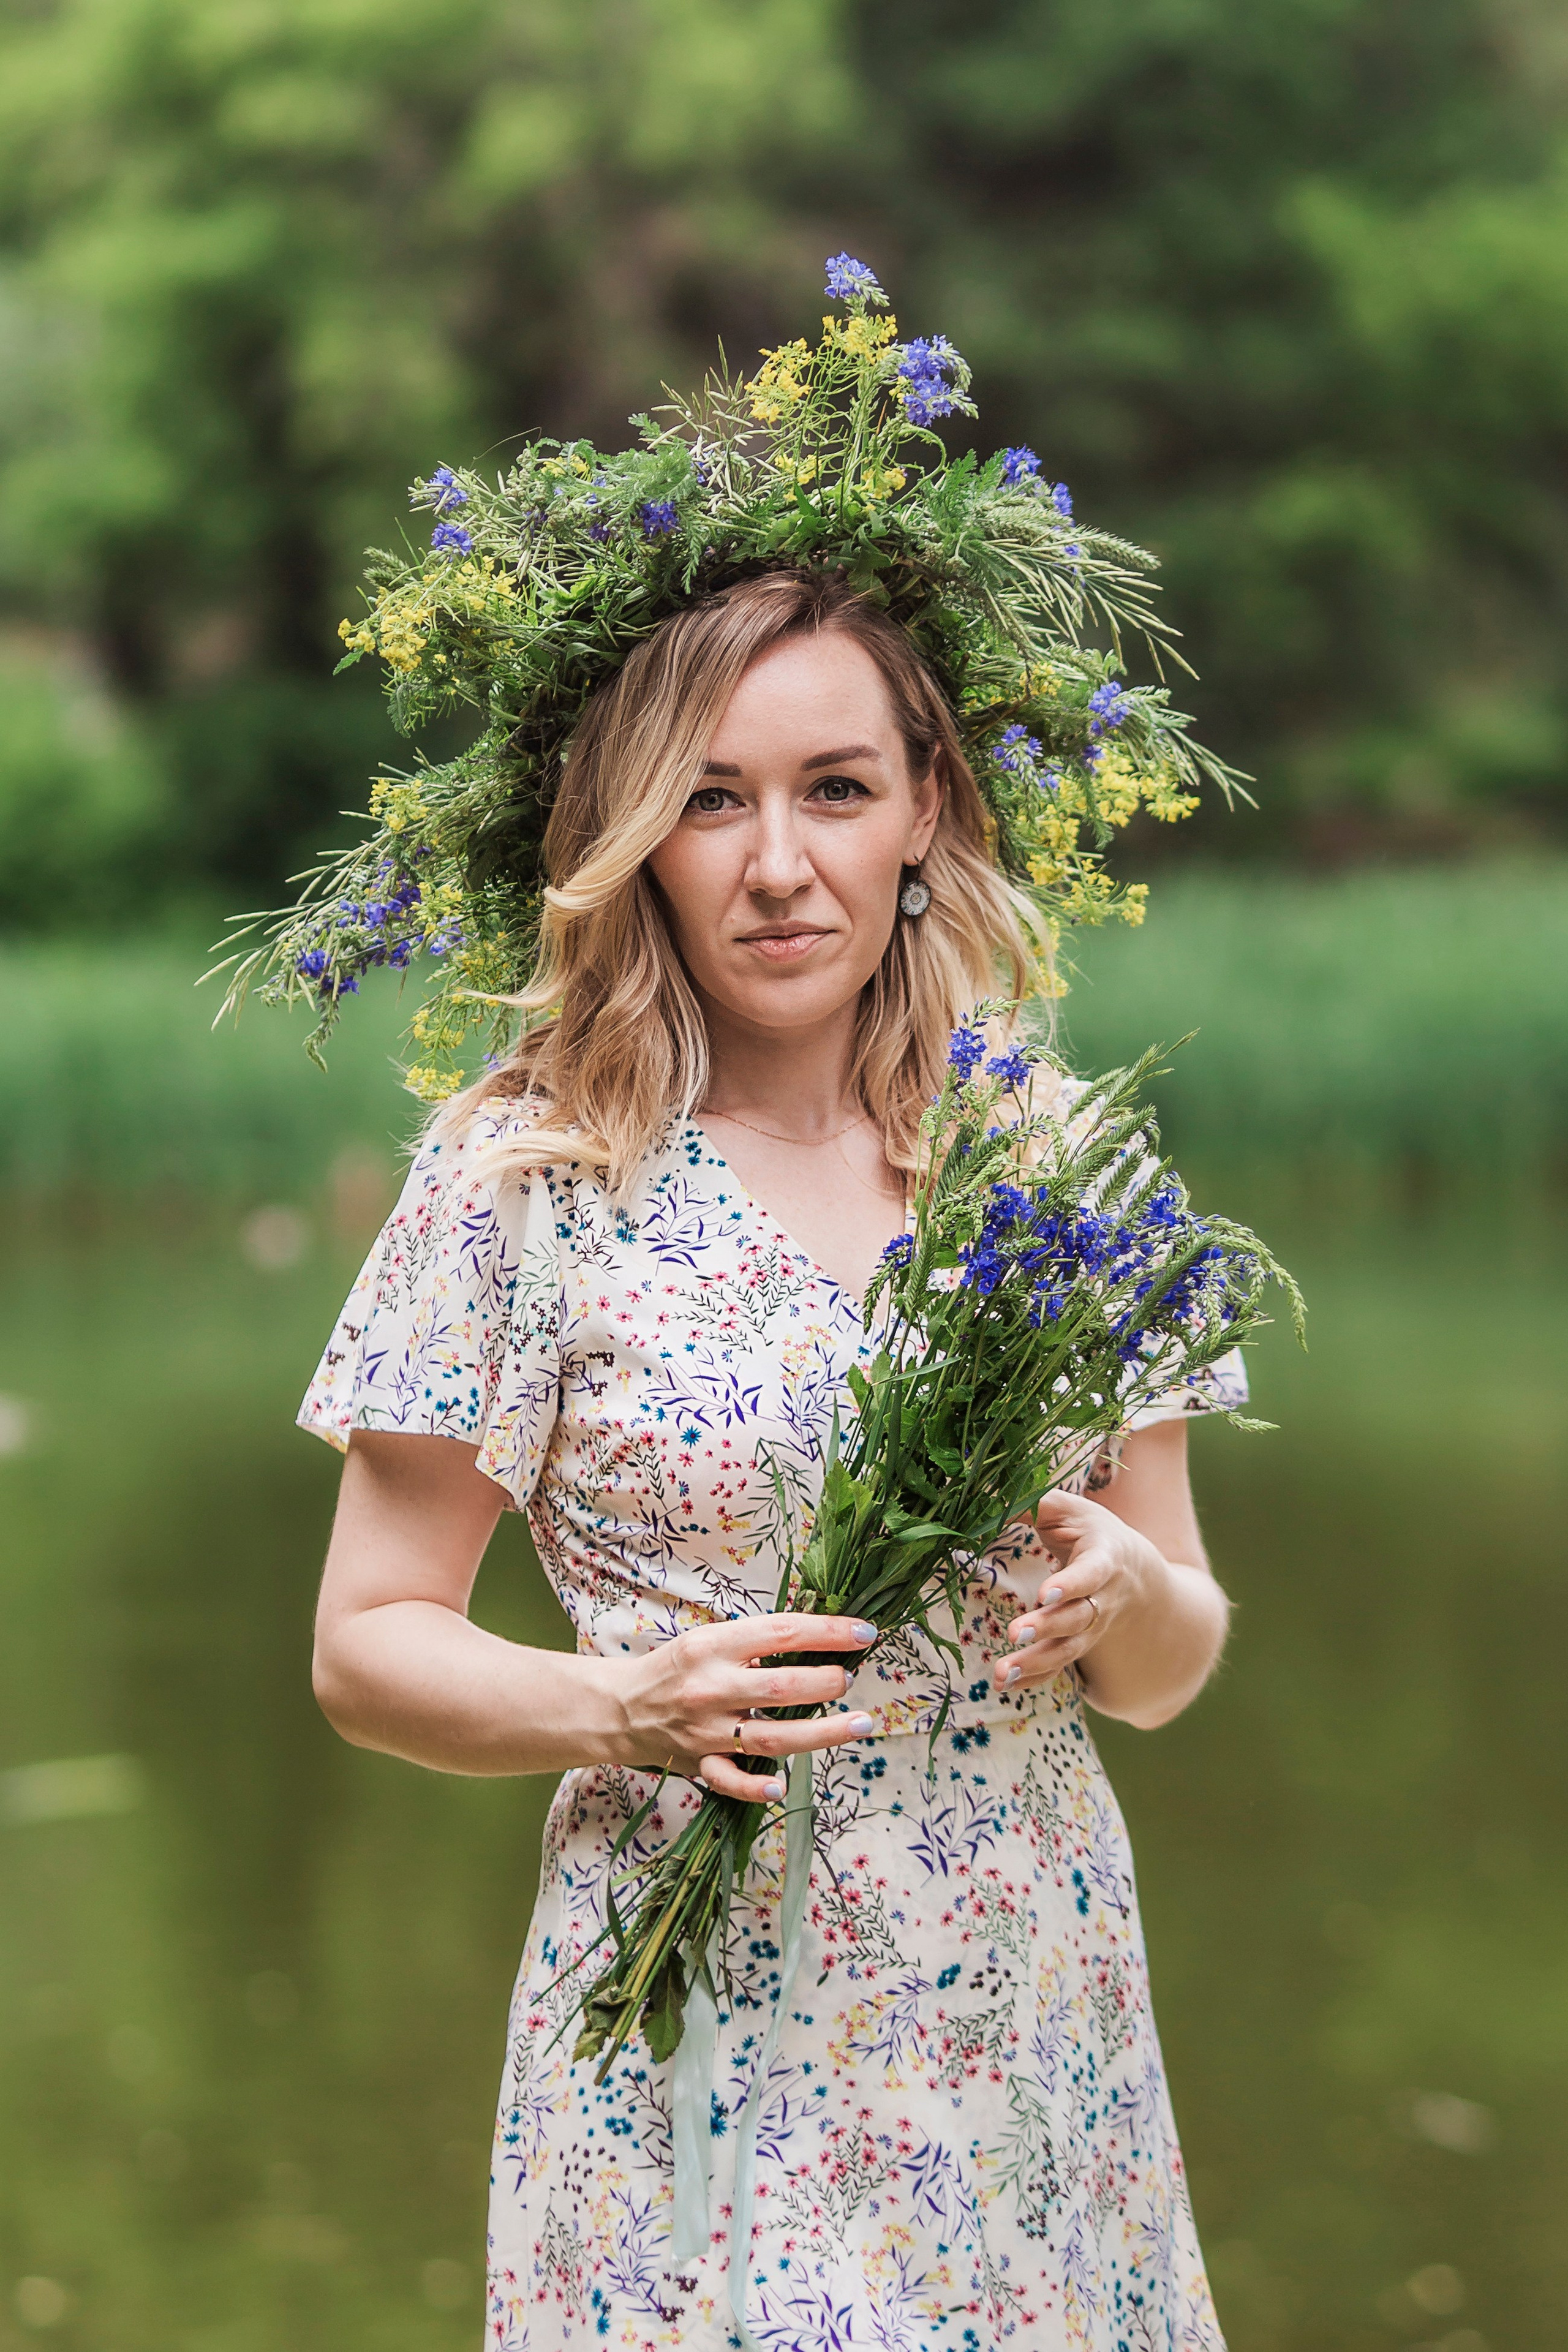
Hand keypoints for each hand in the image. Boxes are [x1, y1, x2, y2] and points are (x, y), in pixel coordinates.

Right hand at [619, 1612, 878, 1803]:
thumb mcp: (709, 1639)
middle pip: (781, 1688)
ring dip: (821, 1732)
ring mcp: (706, 1731)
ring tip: (859, 1723)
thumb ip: (756, 1643)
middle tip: (850, 1679)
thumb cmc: (677, 1668)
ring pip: (770, 1737)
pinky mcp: (700, 1764)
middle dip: (826, 1682)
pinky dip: (755, 1787)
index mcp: (713, 1646)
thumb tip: (818, 1644)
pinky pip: (730, 1780)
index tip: (864, 1633)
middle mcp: (710, 1688)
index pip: (781, 1633)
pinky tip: (781, 1786)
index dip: (828, 1633)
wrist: (621, 1708)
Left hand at [990, 1490, 1163, 1695]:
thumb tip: (984, 1498)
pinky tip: (1005, 1685)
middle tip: (1015, 1633)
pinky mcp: (1077, 1643)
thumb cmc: (1092, 1532)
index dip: (1071, 1584)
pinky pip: (1059, 1666)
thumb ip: (1032, 1503)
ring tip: (1001, 1673)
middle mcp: (1102, 1599)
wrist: (1132, 1569)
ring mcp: (1091, 1627)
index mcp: (1103, 1558)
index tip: (1045, 1593)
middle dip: (1047, 1628)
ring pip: (1067, 1650)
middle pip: (1078, 1618)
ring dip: (1034, 1663)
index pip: (1091, 1573)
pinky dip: (1033, 1678)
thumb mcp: (1069, 1509)